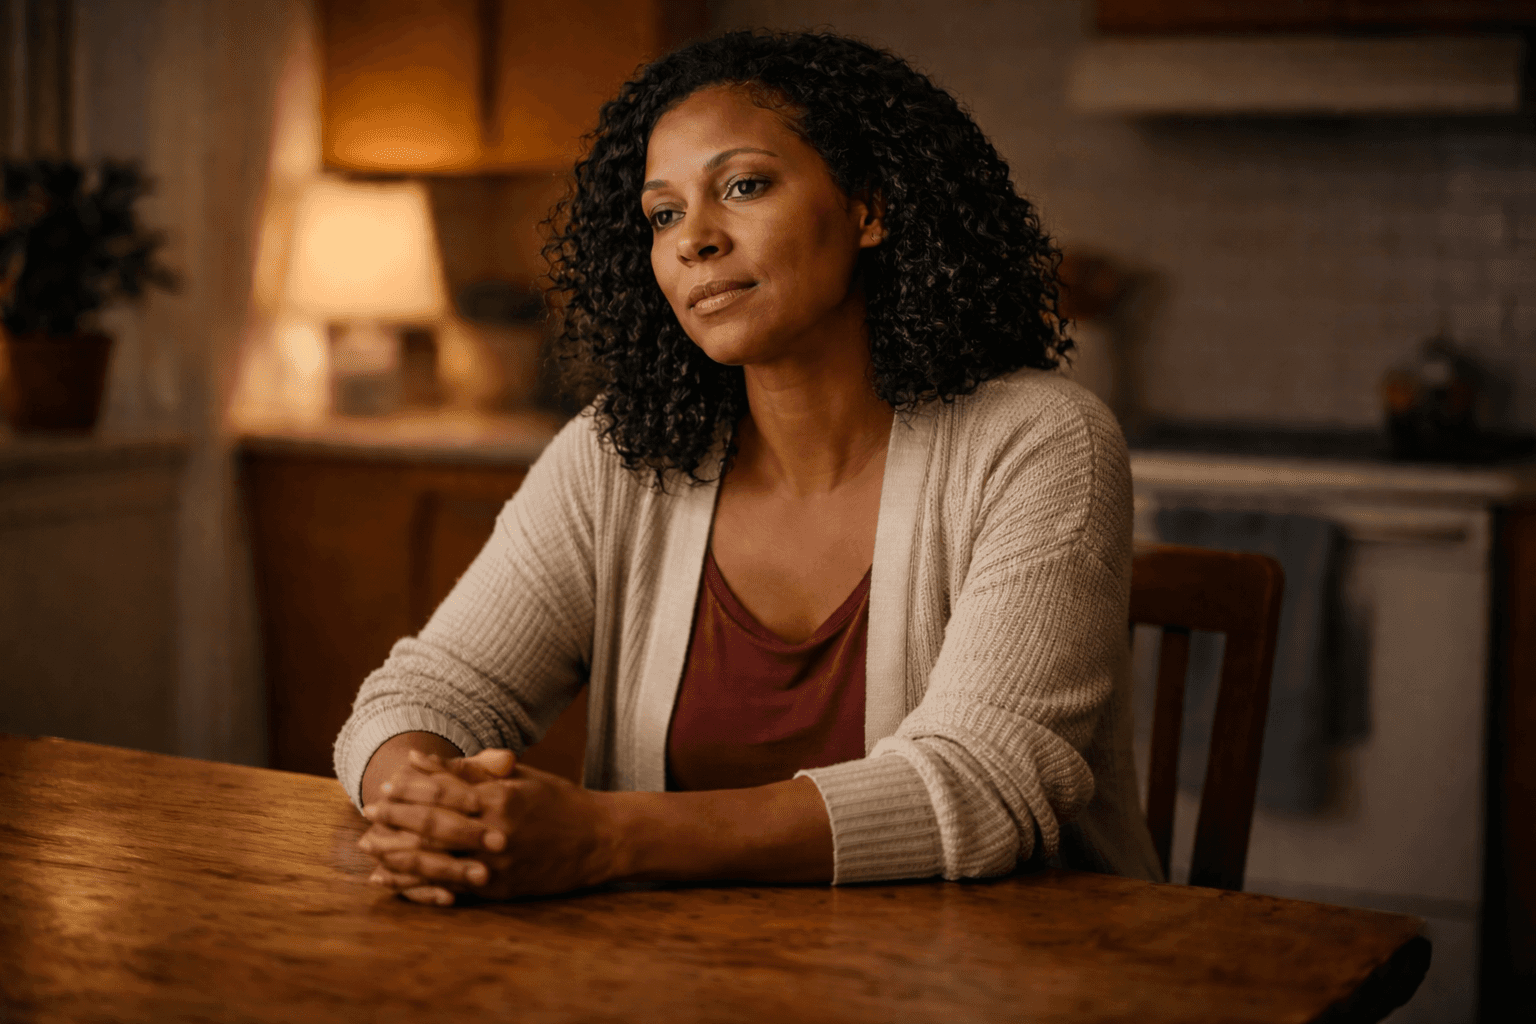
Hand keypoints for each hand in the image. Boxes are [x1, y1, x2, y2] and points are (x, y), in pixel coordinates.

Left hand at [360, 761, 617, 903]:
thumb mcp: (520, 777)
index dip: (413, 788)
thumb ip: (472, 770)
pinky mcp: (498, 890)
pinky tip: (392, 880)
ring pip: (435, 860)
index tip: (388, 783)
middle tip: (369, 812)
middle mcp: (497, 832)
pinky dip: (417, 885)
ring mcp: (496, 865)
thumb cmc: (559, 802)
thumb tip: (424, 761)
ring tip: (370, 847)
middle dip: (397, 818)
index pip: (445, 791)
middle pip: (434, 824)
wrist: (599, 840)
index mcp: (502, 798)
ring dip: (397, 853)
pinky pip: (449, 887)